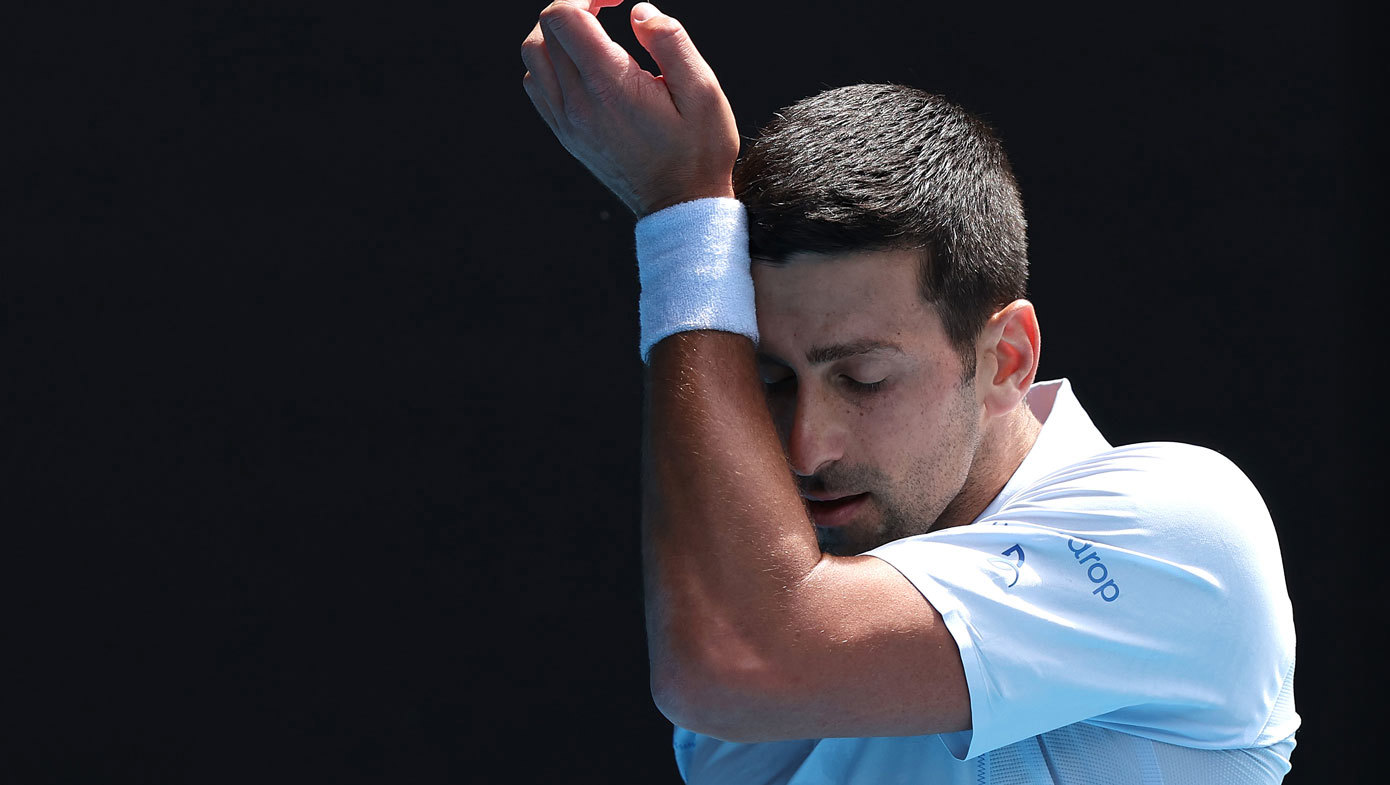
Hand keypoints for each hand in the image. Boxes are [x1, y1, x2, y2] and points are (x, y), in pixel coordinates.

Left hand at [520, 1, 738, 216]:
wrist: (680, 206)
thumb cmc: (698, 150)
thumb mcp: (703, 91)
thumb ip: (671, 41)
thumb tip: (639, 12)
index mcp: (610, 86)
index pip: (563, 16)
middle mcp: (578, 104)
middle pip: (544, 30)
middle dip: (574, 7)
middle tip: (607, 11)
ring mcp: (566, 122)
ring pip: (534, 56)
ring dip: (557, 35)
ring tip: (594, 35)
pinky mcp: (564, 134)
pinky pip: (537, 85)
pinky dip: (551, 63)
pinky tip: (584, 66)